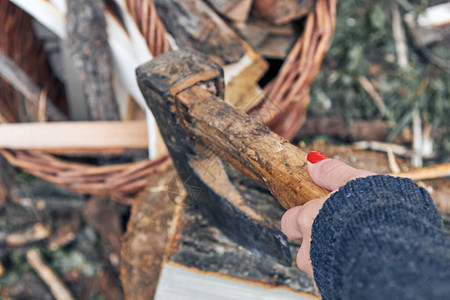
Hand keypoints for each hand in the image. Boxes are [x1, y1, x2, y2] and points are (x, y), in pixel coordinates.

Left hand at [281, 151, 374, 281]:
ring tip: (357, 251)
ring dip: (331, 261)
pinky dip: (343, 274)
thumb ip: (332, 172)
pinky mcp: (334, 289)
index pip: (289, 221)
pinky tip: (361, 265)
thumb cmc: (379, 215)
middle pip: (302, 249)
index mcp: (307, 220)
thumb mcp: (357, 182)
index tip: (319, 216)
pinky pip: (333, 281)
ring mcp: (320, 273)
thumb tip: (312, 161)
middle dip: (316, 244)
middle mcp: (307, 249)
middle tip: (339, 236)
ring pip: (319, 268)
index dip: (303, 219)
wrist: (398, 253)